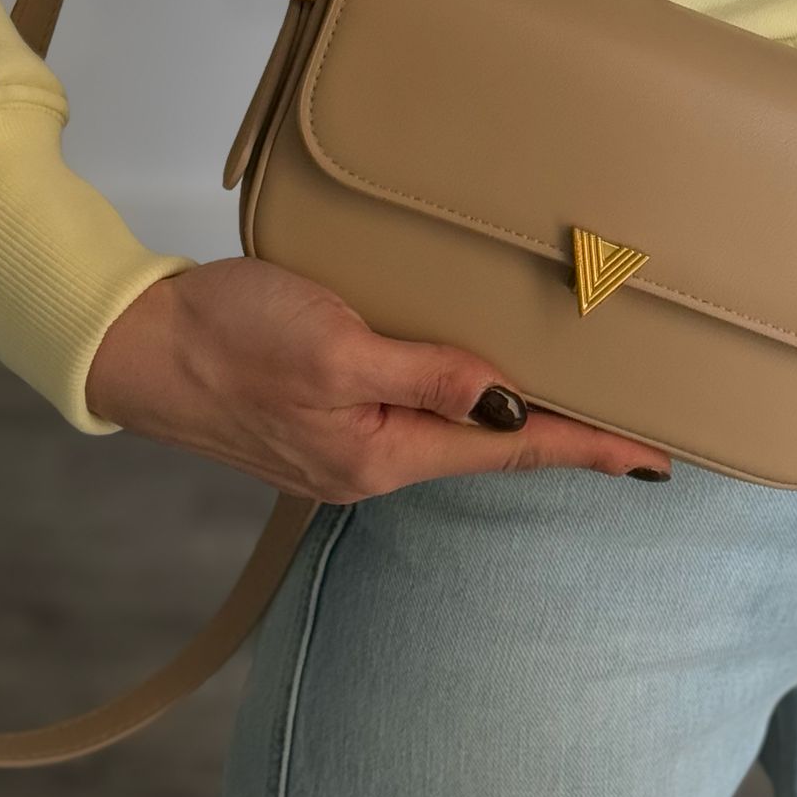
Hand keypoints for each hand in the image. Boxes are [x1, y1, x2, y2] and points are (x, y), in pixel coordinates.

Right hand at [84, 258, 673, 497]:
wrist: (142, 342)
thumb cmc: (229, 337)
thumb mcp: (334, 347)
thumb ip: (424, 375)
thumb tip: (506, 402)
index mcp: (382, 452)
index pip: (512, 454)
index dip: (589, 450)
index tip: (654, 459)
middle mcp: (374, 459)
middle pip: (494, 453)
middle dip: (568, 443)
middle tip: (638, 432)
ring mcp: (350, 442)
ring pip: (458, 434)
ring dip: (521, 424)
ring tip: (582, 409)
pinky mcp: (329, 413)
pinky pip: (420, 414)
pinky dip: (468, 402)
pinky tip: (484, 387)